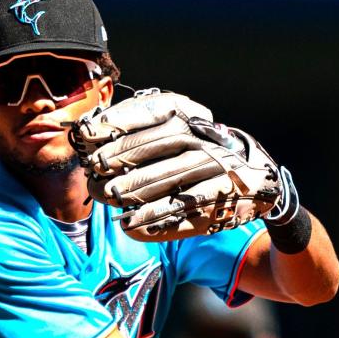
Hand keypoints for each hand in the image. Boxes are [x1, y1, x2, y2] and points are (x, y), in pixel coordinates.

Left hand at [68, 89, 281, 241]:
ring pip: (177, 176)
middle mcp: (209, 139)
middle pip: (163, 144)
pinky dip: (158, 220)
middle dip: (124, 159)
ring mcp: (221, 169)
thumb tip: (84, 136)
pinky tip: (130, 226)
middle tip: (94, 174)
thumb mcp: (168, 133)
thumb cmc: (193, 155)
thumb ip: (132, 133)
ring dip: (138, 189)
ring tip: (108, 198)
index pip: (155, 111)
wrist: (254, 179)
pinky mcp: (226, 202)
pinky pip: (189, 211)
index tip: (87, 136)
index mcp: (192, 116)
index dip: (120, 122)